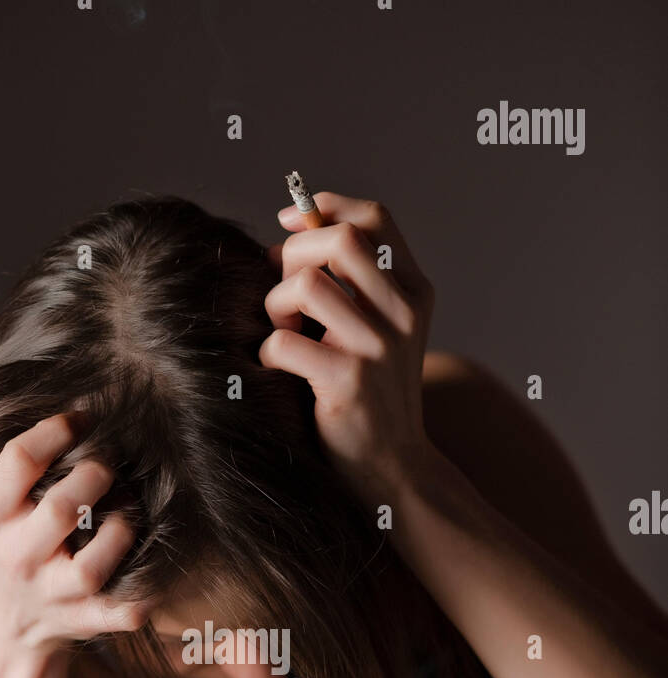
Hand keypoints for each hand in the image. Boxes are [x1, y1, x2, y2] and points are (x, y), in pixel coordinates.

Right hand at [0, 415, 148, 652]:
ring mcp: (52, 592)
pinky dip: (141, 600)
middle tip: (109, 465)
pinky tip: (154, 576)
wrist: (4, 623)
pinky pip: (119, 613)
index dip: (57, 430)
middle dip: (95, 475)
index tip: (82, 418)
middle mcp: (17, 556)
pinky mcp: (83, 619)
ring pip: (92, 566)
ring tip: (127, 510)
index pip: (20, 460)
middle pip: (62, 508)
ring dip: (121, 530)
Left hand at [260, 192, 434, 509]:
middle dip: (293, 257)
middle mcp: (403, 312)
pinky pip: (284, 342)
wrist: (393, 467)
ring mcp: (378, 347)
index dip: (326, 209)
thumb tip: (293, 227)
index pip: (374, 219)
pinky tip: (274, 371)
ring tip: (280, 333)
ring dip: (275, 305)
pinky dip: (266, 353)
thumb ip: (350, 282)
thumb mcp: (377, 329)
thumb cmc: (370, 393)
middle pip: (338, 240)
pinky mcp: (348, 381)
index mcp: (413, 291)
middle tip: (283, 296)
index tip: (289, 224)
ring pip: (305, 286)